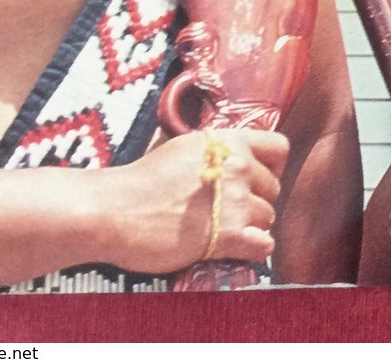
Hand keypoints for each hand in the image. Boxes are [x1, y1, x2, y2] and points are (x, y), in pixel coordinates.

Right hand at [102, 129, 289, 273]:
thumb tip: (237, 156)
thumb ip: (216, 151)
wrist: (111, 210)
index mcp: (228, 142)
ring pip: (268, 217)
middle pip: (273, 187)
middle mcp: (237, 167)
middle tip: (229, 211)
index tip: (256, 178)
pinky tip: (239, 247)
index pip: (279, 147)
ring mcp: (233, 201)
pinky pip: (263, 244)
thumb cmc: (140, 182)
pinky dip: (255, 248)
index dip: (271, 166)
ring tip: (223, 230)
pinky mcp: (226, 235)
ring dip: (251, 226)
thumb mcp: (183, 148)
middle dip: (256, 200)